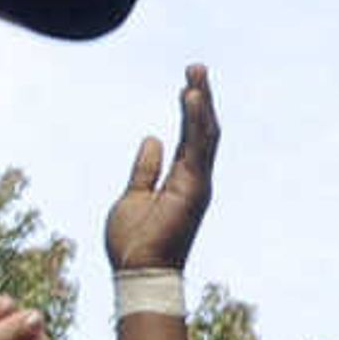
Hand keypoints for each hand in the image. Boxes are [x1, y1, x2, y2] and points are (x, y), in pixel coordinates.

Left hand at [103, 65, 217, 273]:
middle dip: (200, 98)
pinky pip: (198, 148)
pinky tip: (192, 98)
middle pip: (203, 130)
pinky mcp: (193, 188)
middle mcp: (195, 179)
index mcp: (181, 179)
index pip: (190, 137)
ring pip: (205, 134)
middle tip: (196, 68)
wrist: (138, 271)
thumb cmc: (134, 241)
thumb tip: (152, 139)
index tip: (187, 85)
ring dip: (201, 102)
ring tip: (196, 73)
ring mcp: (197, 183)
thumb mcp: (133, 195)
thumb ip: (145, 168)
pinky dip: (195, 121)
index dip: (190, 110)